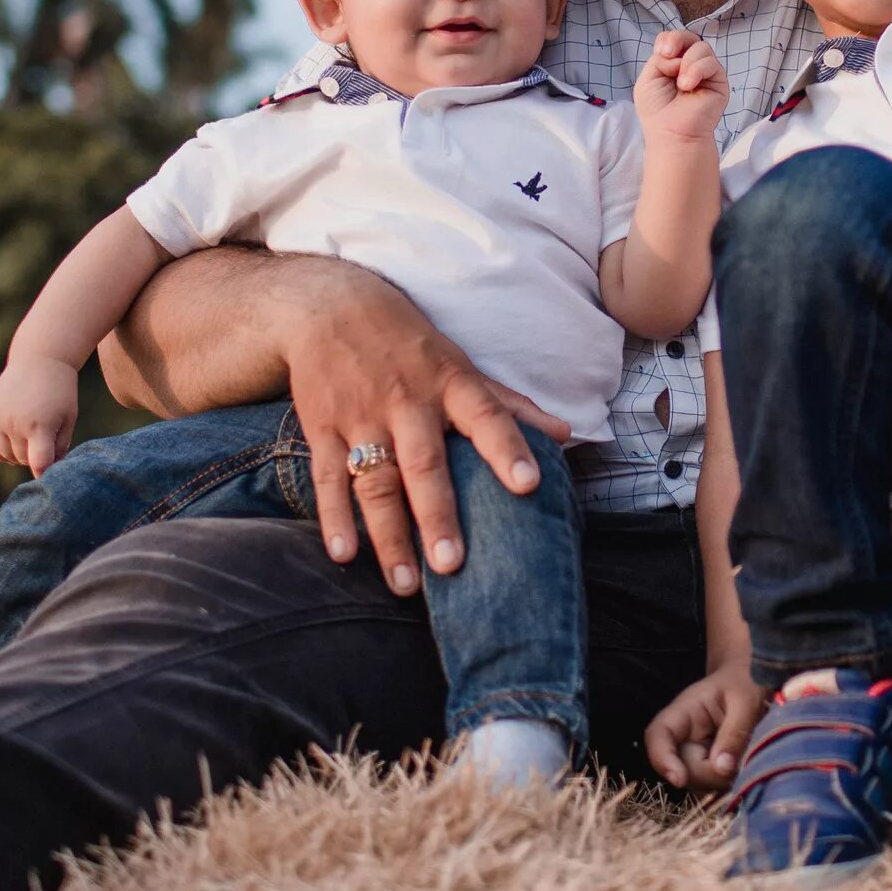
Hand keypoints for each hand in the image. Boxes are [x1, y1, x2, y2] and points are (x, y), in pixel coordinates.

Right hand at [0, 353, 79, 476]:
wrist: (39, 359)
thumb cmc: (60, 390)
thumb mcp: (68, 417)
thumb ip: (60, 446)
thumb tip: (48, 470)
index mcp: (40, 426)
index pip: (38, 463)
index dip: (44, 473)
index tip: (50, 477)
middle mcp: (16, 424)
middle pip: (23, 459)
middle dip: (36, 457)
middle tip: (47, 445)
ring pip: (6, 455)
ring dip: (18, 454)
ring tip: (32, 441)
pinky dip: (1, 451)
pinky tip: (13, 445)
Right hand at [277, 262, 571, 596]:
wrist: (329, 307)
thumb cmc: (410, 345)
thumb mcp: (461, 364)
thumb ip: (510, 405)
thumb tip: (568, 435)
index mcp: (450, 383)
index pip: (486, 415)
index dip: (508, 448)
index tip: (529, 485)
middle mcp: (407, 401)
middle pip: (424, 463)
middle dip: (437, 514)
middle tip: (452, 564)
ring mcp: (361, 416)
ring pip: (375, 482)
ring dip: (389, 535)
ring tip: (406, 583)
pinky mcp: (322, 427)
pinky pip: (328, 478)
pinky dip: (334, 517)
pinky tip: (343, 554)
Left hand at [632, 29, 725, 141]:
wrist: (671, 133)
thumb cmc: (657, 111)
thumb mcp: (648, 78)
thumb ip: (661, 59)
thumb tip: (679, 56)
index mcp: (673, 64)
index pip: (674, 39)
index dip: (668, 39)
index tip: (661, 52)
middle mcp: (691, 65)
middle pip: (690, 37)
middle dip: (677, 40)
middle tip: (668, 54)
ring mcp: (706, 73)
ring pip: (702, 47)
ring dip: (687, 63)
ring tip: (680, 84)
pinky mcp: (719, 81)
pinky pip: (711, 63)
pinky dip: (697, 70)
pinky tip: (688, 87)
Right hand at [643, 666, 766, 791]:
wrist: (754, 680)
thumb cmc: (748, 683)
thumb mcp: (746, 703)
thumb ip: (733, 734)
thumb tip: (721, 769)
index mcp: (685, 711)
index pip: (658, 735)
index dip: (662, 760)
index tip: (680, 779)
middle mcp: (683, 735)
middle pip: (681, 768)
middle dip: (710, 774)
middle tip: (742, 762)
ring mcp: (694, 753)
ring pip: (696, 782)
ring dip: (722, 780)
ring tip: (746, 759)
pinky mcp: (707, 766)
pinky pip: (710, 785)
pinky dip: (727, 783)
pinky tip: (744, 768)